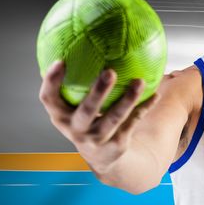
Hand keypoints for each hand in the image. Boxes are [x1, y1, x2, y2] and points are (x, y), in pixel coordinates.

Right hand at [38, 60, 159, 173]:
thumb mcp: (74, 108)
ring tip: (139, 81)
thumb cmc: (87, 123)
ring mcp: (97, 139)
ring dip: (128, 99)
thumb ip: (73, 84)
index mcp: (61, 116)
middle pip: (86, 110)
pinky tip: (154, 93)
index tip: (60, 61)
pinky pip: (133, 122)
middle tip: (110, 72)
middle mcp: (76, 129)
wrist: (104, 160)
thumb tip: (75, 44)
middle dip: (98, 92)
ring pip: (114, 118)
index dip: (52, 82)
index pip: (49, 99)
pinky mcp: (116, 145)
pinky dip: (144, 107)